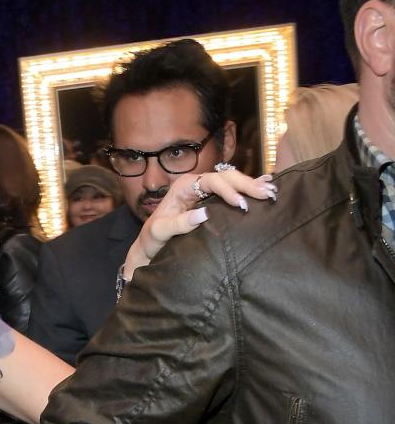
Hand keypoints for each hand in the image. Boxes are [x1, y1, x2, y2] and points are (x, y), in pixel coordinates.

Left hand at [124, 170, 276, 280]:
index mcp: (184, 186)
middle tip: (267, 194)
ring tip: (272, 191)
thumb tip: (204, 214)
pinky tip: (268, 185)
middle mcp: (196, 184)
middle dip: (247, 184)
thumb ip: (179, 224)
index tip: (240, 204)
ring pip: (234, 182)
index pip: (211, 181)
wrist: (151, 246)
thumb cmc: (152, 239)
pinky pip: (234, 191)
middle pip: (227, 177)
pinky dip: (250, 188)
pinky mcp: (214, 201)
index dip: (228, 190)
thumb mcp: (160, 232)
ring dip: (253, 186)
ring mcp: (206, 192)